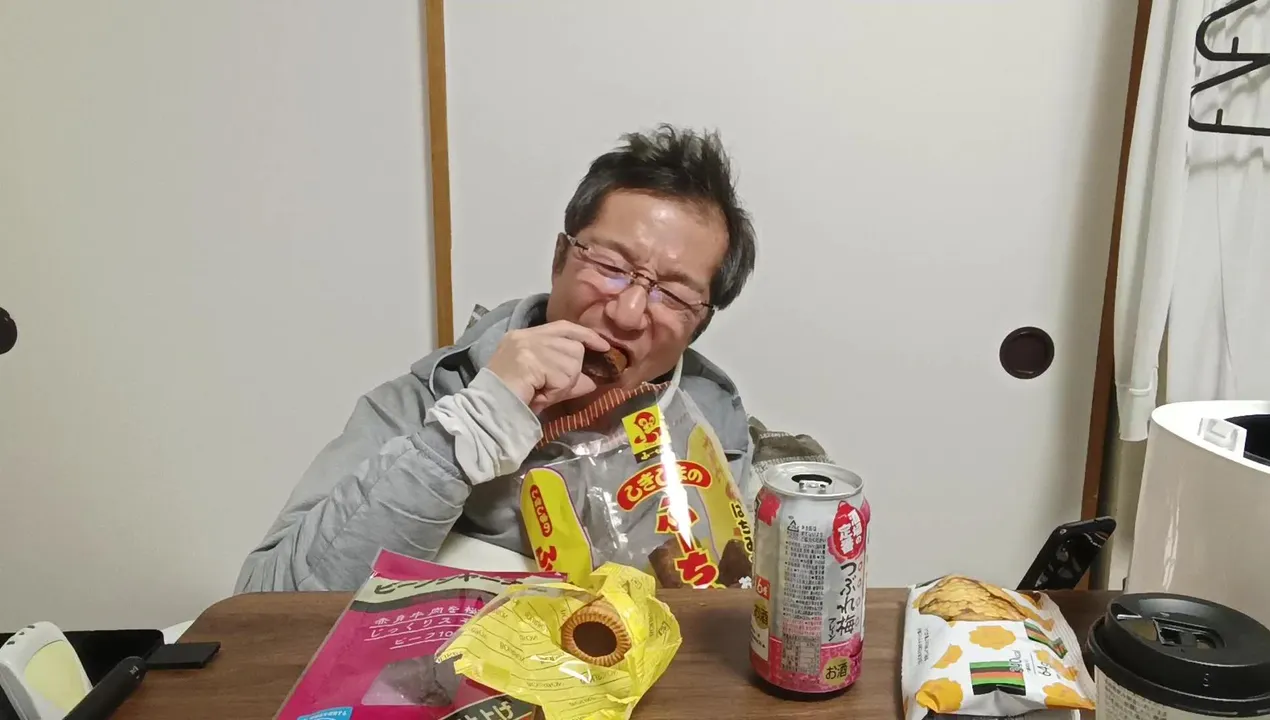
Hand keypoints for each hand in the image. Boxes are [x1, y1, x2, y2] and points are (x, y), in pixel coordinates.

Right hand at [485, 321, 609, 413]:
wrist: (487, 411)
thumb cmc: (513, 400)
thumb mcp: (544, 384)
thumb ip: (567, 378)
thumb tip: (593, 380)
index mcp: (524, 337)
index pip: (564, 327)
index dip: (585, 335)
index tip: (603, 345)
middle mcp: (525, 336)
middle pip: (572, 346)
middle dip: (571, 371)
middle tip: (549, 388)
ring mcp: (527, 345)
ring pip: (571, 362)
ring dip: (563, 383)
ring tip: (541, 392)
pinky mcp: (529, 359)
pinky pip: (562, 376)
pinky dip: (556, 390)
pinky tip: (539, 394)